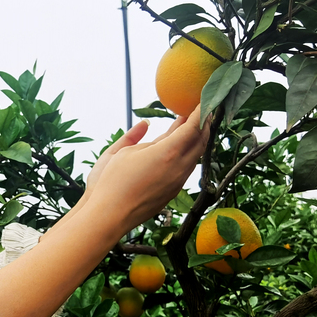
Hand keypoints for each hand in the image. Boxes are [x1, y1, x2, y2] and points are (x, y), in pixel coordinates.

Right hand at [83, 106, 209, 232]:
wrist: (110, 216)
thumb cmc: (111, 181)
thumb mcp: (121, 152)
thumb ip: (136, 136)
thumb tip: (145, 124)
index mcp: (168, 152)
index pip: (193, 127)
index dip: (201, 112)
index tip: (205, 100)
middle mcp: (179, 167)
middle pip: (200, 142)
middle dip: (203, 125)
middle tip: (202, 111)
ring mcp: (178, 182)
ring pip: (194, 157)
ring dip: (195, 141)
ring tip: (190, 128)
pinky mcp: (173, 193)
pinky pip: (186, 169)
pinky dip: (187, 155)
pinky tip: (178, 152)